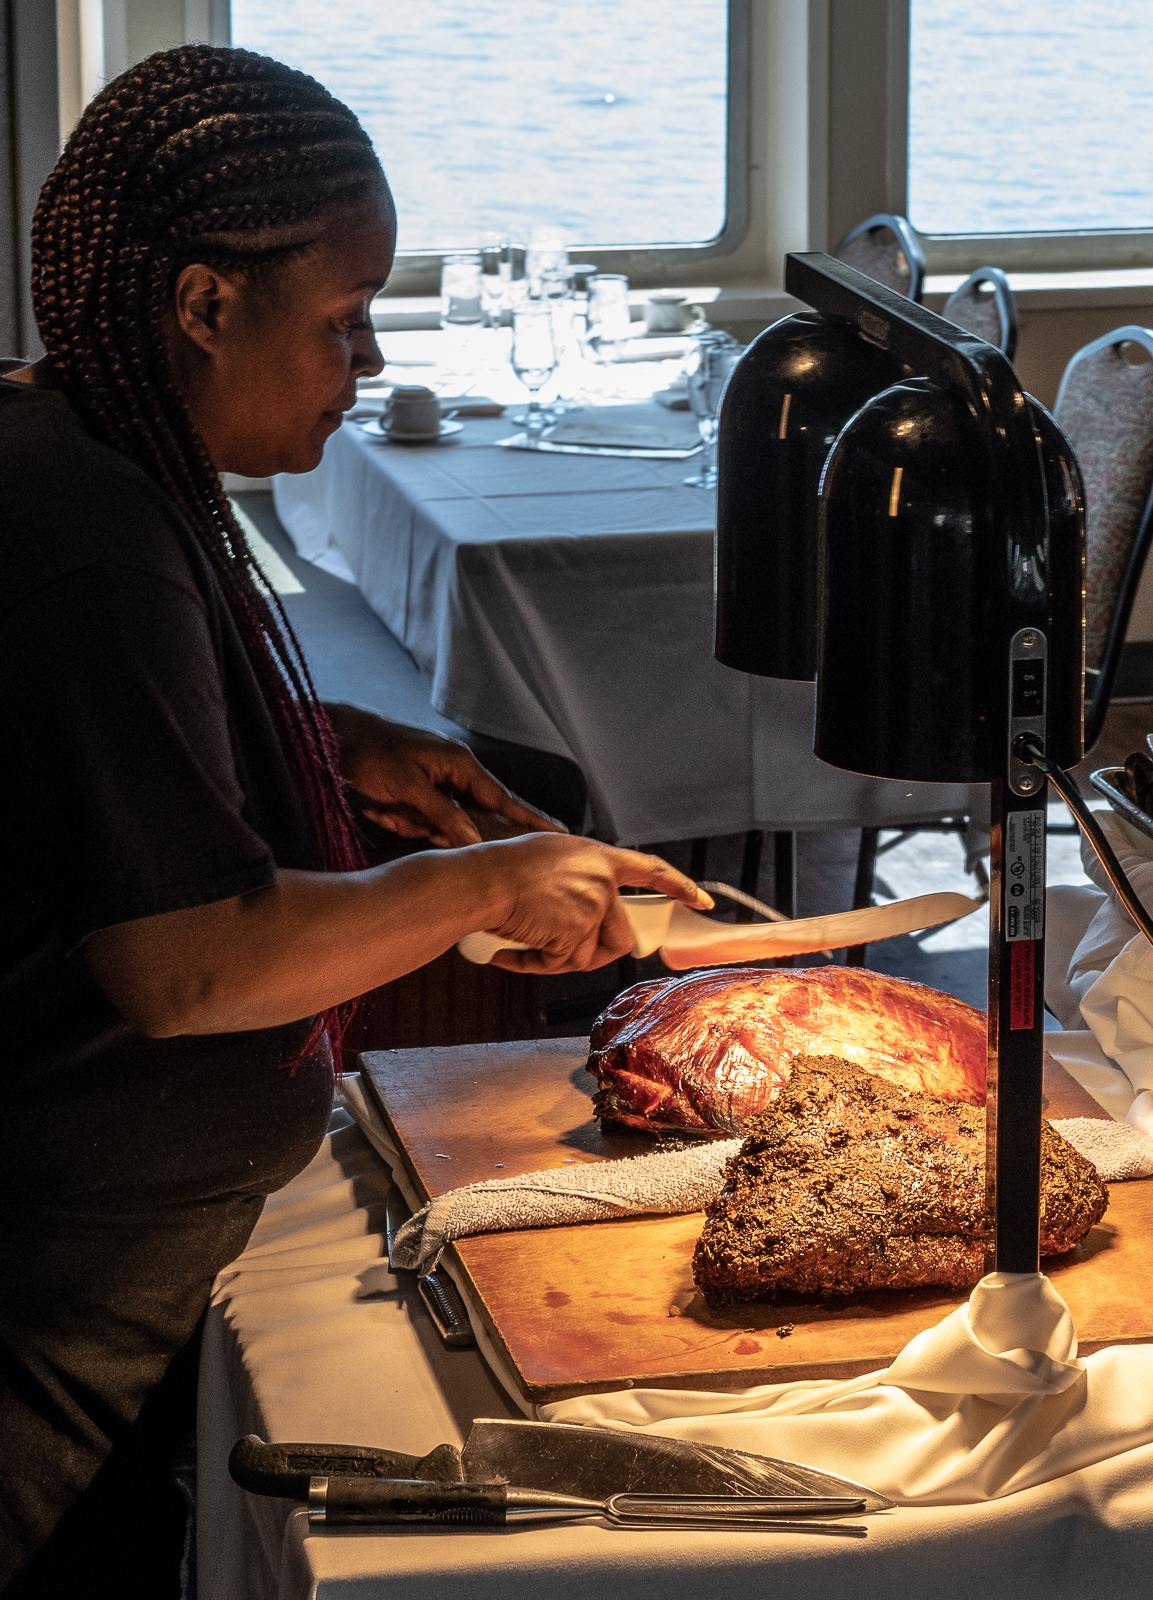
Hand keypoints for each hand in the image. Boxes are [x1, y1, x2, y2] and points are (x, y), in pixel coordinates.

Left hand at [325, 704, 565, 846]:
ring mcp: (435, 784)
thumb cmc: (370, 754)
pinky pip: (418, 820)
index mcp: (459, 765)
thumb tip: (474, 842)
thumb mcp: (406, 786)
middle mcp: (453, 774)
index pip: (503, 799)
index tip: (559, 833)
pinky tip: (377, 805)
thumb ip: (442, 814)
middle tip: (406, 813)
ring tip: (383, 805)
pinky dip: (397, 818)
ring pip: (439, 824)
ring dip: (409, 821)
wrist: (332, 740)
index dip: (530, 819)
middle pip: (467, 818)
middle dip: (434, 824)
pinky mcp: (416, 793)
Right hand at [475, 834, 712, 973]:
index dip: (678, 886)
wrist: (481, 881)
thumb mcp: (547, 855)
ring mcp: (592, 907)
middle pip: (618, 936)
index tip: (701, 900)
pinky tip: (512, 949)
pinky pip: (562, 964)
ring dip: (554, 958)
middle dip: (591, 953)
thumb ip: (575, 875)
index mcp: (597, 857)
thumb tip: (580, 904)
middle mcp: (601, 880)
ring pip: (585, 955)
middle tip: (557, 951)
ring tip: (523, 939)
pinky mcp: (577, 932)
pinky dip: (536, 964)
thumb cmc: (500, 868)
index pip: (650, 871)